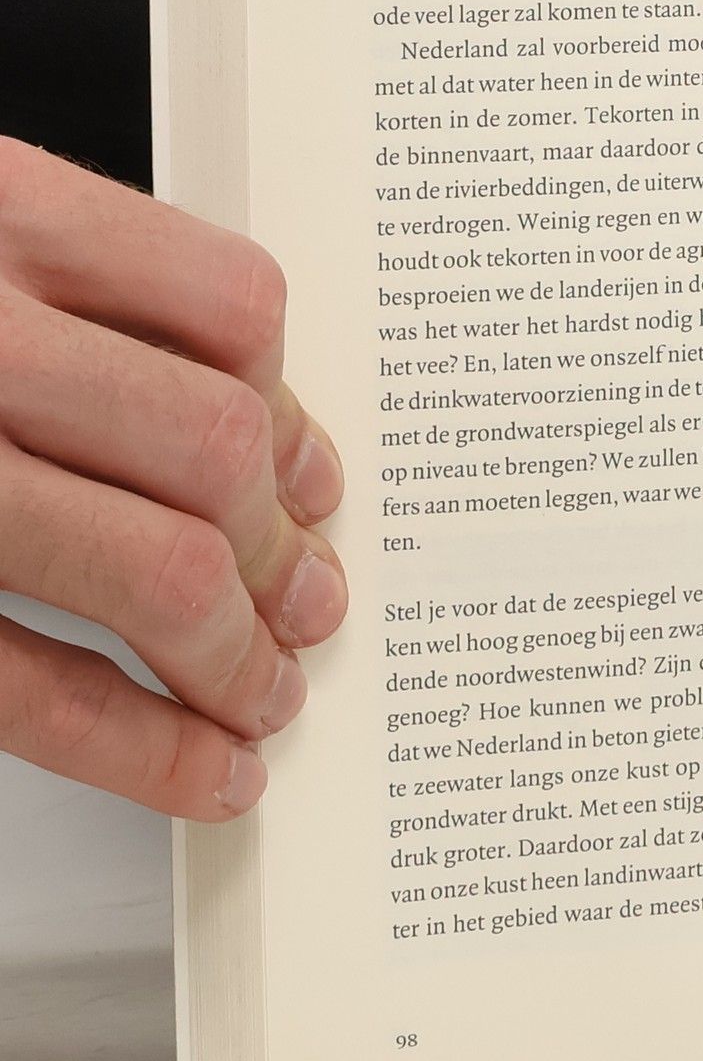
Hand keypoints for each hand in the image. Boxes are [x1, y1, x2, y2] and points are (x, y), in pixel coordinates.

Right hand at [0, 140, 346, 819]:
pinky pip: (24, 684)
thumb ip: (69, 291)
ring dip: (239, 655)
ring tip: (265, 693)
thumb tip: (255, 419)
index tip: (315, 481)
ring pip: (151, 570)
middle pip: (210, 450)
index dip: (295, 413)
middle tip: (310, 605)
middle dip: (283, 553)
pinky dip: (139, 744)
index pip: (229, 305)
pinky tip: (195, 769)